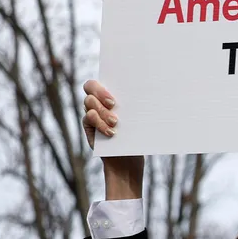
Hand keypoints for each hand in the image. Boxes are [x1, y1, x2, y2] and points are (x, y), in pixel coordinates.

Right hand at [83, 81, 144, 199]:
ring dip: (103, 112)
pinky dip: (100, 124)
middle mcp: (99, 101)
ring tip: (116, 122)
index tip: (116, 95)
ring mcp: (92, 112)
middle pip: (90, 86)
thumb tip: (149, 91)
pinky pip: (88, 118)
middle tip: (114, 104)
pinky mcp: (88, 125)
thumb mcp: (138, 118)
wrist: (129, 158)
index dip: (103, 84)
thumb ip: (135, 104)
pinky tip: (111, 133)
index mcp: (111, 94)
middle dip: (101, 93)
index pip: (101, 80)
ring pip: (89, 103)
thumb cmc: (137, 135)